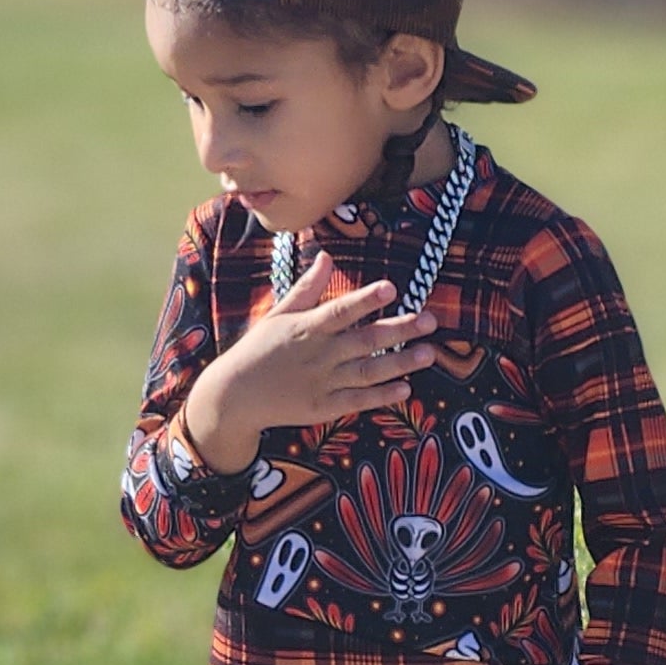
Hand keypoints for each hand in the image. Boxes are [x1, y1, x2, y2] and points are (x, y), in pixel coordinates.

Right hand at [179, 253, 438, 472]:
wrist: (235, 395)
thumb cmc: (258, 350)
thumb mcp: (278, 314)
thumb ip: (307, 289)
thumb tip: (327, 257)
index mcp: (308, 328)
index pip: (342, 310)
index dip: (367, 299)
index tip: (392, 288)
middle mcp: (319, 354)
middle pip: (365, 340)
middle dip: (399, 330)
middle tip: (431, 321)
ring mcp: (322, 383)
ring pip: (367, 372)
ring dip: (399, 363)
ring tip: (428, 354)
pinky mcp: (323, 408)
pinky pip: (357, 401)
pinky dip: (380, 396)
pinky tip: (405, 389)